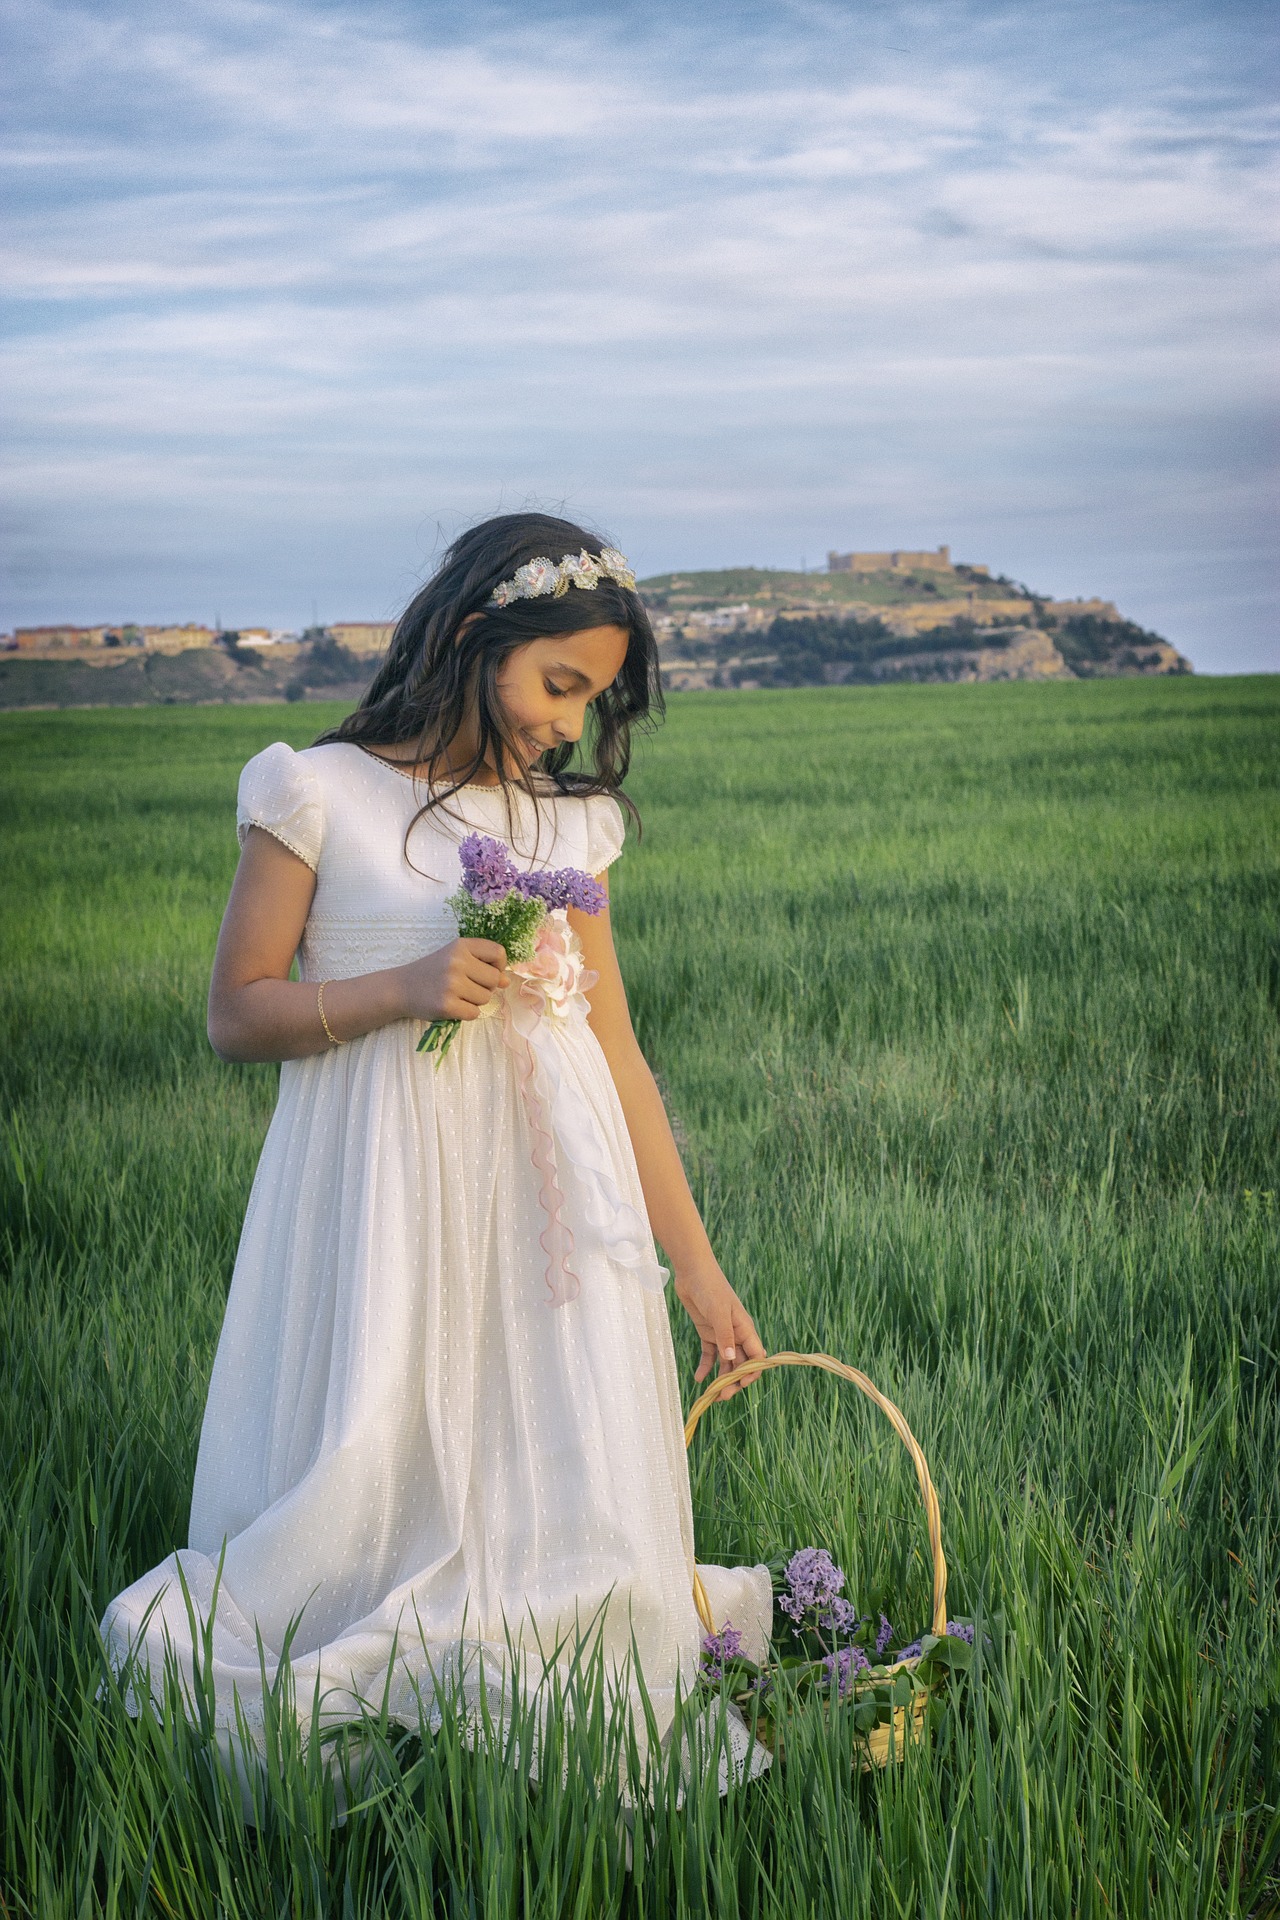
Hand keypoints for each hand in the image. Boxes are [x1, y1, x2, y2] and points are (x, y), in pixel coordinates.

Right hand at [399, 938, 509, 1023]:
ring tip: (456, 995)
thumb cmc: (432, 972)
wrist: (401, 988)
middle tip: (466, 986)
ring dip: (475, 1001)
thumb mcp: (456, 960)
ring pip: (485, 998)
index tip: (486, 971)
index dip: (498, 965)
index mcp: (460, 945)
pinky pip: (474, 1013)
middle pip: (493, 979)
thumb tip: (506, 981)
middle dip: (485, 987)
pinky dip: (466, 1013)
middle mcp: (456, 962)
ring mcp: (451, 984)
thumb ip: (482, 966)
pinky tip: (452, 1005)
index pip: (498, 953)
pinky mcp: (446, 1005)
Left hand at [674, 1260, 766, 1400]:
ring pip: (727, 1362)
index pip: (756, 1356)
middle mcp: (736, 1334)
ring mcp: (722, 1334)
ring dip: (722, 1378)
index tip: (741, 1384)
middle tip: (722, 1396)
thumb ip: (725, 1335)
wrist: (693, 1272)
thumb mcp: (718, 1311)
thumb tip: (732, 1358)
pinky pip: (710, 1355)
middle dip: (735, 1381)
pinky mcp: (708, 1333)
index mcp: (745, 1328)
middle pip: (741, 1363)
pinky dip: (706, 1367)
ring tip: (711, 1394)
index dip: (752, 1372)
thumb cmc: (710, 1287)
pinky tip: (698, 1378)